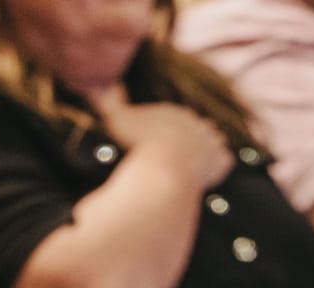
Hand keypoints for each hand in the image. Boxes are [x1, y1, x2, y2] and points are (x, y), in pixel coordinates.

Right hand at [98, 97, 232, 192]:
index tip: (158, 140)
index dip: (166, 128)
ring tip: (193, 164)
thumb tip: (89, 85)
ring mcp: (211, 142)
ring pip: (213, 142)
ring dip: (205, 151)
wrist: (163, 170)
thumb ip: (105, 102)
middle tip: (176, 152)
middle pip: (196, 127)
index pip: (173, 116)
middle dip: (189, 137)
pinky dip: (217, 168)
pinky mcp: (221, 162)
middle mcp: (197, 122)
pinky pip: (224, 162)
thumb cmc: (137, 145)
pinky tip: (206, 176)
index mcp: (173, 112)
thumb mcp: (115, 120)